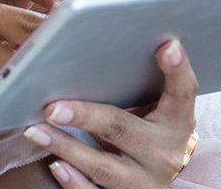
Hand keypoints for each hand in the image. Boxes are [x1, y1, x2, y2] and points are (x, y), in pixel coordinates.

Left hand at [21, 39, 198, 187]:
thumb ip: (138, 82)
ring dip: (67, 147)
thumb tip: (91, 46)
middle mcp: (165, 153)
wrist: (163, 175)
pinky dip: (74, 182)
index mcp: (178, 121)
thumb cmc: (152, 128)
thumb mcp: (157, 107)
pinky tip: (55, 165)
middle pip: (123, 130)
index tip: (166, 45)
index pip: (183, 92)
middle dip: (85, 116)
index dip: (177, 69)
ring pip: (104, 166)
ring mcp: (146, 181)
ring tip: (37, 130)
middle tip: (52, 107)